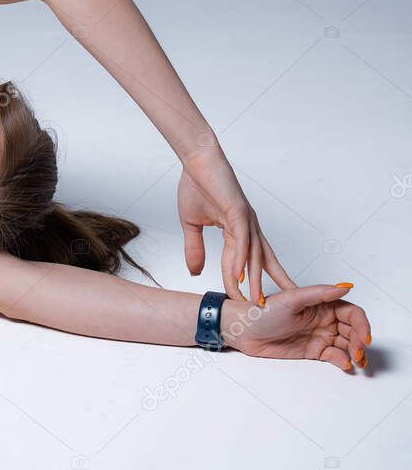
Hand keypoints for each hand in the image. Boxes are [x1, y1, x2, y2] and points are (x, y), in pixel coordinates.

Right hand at [178, 153, 296, 301]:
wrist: (197, 160)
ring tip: (256, 301)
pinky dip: (242, 257)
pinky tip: (242, 274)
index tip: (241, 303)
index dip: (241, 283)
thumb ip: (195, 248)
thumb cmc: (196, 185)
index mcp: (238, 230)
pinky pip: (241, 239)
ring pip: (253, 254)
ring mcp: (246, 219)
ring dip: (255, 279)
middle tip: (278, 309)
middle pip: (261, 262)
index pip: (241, 263)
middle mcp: (248, 227)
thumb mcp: (191, 224)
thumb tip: (194, 272)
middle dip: (269, 285)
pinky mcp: (239, 210)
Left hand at [223, 283, 371, 371]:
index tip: (363, 338)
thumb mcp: (291, 299)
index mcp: (322, 304)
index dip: (362, 325)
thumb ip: (319, 293)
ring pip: (347, 344)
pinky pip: (334, 356)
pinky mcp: (312, 350)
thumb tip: (345, 287)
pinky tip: (344, 364)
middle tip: (359, 352)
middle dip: (360, 341)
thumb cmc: (262, 311)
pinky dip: (342, 361)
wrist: (243, 331)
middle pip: (353, 330)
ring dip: (356, 353)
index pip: (352, 313)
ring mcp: (319, 335)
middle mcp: (324, 319)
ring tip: (358, 361)